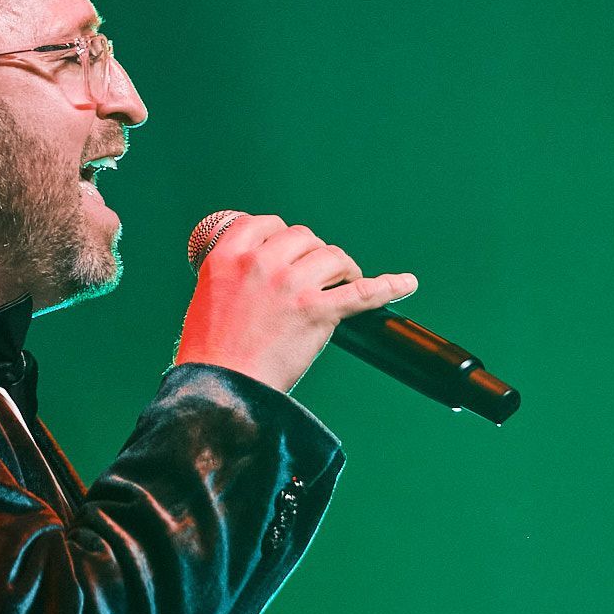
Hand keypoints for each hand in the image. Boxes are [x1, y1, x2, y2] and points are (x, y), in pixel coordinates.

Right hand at [174, 213, 417, 394]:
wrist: (220, 389)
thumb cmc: (211, 353)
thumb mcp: (208, 296)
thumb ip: (234, 276)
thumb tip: (261, 272)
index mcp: (229, 256)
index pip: (264, 224)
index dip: (281, 235)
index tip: (290, 250)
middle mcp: (261, 262)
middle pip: (304, 238)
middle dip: (314, 254)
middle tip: (317, 277)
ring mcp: (291, 285)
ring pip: (333, 256)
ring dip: (342, 268)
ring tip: (344, 283)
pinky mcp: (317, 312)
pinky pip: (362, 292)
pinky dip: (388, 286)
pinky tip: (406, 283)